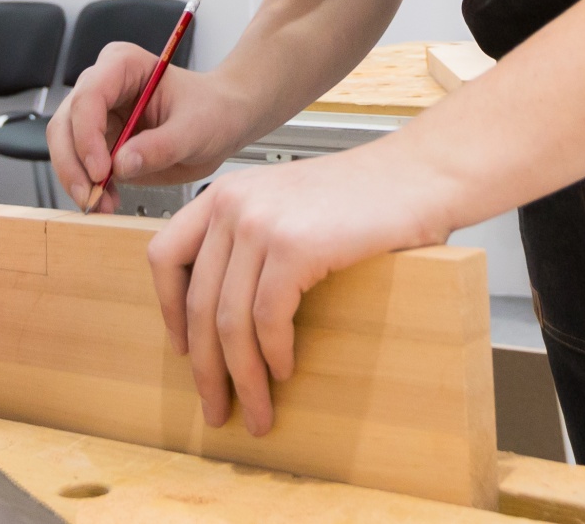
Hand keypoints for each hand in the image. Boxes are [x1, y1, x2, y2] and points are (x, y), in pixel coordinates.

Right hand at [47, 42, 250, 212]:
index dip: (87, 134)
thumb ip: (160, 146)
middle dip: (73, 163)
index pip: (89, 96)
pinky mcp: (99, 142)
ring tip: (102, 204)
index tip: (101, 170)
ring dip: (77, 179)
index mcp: (123, 65)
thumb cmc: (213, 110)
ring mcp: (98, 115)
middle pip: (66, 122)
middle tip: (91, 195)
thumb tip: (122, 165)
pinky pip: (80, 166)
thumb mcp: (195, 129)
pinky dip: (88, 187)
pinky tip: (108, 201)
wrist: (222, 122)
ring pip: (65, 146)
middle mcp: (102, 86)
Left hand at [147, 140, 461, 435]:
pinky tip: (284, 371)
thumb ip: (251, 240)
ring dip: (242, 378)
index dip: (168, 311)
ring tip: (257, 411)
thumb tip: (226, 317)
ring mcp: (260, 223)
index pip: (164, 256)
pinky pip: (268, 319)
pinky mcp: (295, 246)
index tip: (183, 348)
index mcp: (225, 194)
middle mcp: (232, 204)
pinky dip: (274, 355)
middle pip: (196, 302)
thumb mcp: (287, 204)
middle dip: (205, 367)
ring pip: (230, 321)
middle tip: (215, 408)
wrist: (419, 174)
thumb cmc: (364, 197)